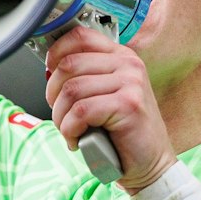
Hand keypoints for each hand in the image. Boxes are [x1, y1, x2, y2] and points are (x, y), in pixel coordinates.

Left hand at [44, 26, 176, 190]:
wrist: (150, 163)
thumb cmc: (122, 133)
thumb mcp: (104, 95)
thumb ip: (85, 77)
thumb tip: (51, 68)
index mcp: (121, 56)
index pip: (80, 36)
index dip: (56, 53)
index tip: (50, 73)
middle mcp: (128, 64)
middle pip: (69, 65)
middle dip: (53, 94)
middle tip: (61, 115)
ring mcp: (131, 82)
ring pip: (72, 90)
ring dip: (61, 117)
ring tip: (70, 131)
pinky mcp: (128, 104)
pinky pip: (81, 111)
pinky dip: (70, 130)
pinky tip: (77, 140)